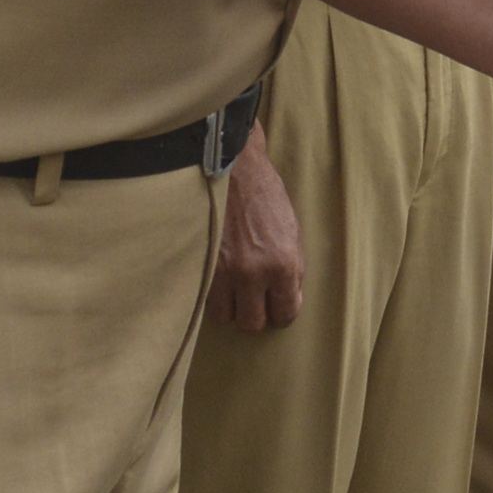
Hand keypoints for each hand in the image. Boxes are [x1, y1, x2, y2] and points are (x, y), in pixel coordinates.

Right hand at [211, 129, 303, 331]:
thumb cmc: (265, 195)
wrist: (232, 168)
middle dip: (255, 313)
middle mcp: (252, 273)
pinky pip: (204, 298)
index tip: (277, 304)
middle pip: (252, 324)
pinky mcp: (200, 263)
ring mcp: (222, 270)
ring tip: (234, 288)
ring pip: (224, 317)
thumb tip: (288, 299)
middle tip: (255, 297)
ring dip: (230, 306)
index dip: (282, 312)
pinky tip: (219, 277)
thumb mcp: (291, 231)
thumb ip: (292, 269)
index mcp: (283, 264)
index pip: (284, 315)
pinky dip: (212, 293)